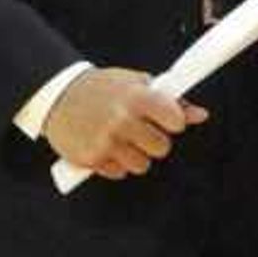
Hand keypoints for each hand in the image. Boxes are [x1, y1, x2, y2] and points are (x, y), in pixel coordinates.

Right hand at [43, 67, 203, 181]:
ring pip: (142, 165)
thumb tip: (200, 115)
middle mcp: (122, 120)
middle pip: (162, 148)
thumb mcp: (135, 84)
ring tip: (120, 137)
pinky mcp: (92, 159)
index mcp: (136, 97)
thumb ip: (169, 100)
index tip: (164, 118)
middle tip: (138, 129)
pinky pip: (119, 173)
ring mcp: (106, 142)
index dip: (172, 121)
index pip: (175, 121)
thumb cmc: (100, 88)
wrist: (57, 95)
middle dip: (153, 140)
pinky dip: (115, 163)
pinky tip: (104, 145)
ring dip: (135, 154)